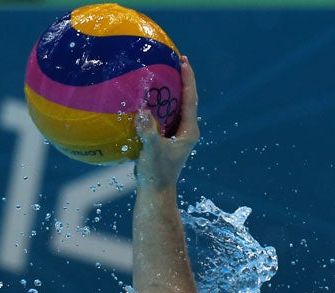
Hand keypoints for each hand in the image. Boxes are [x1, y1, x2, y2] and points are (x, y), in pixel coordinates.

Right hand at [135, 55, 199, 187]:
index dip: (188, 79)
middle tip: (174, 59)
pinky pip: (164, 115)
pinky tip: (145, 96)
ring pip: (175, 107)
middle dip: (182, 79)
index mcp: (189, 131)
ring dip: (170, 90)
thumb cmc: (156, 173)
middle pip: (186, 99)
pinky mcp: (167, 138)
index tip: (184, 61)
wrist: (156, 191)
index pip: (191, 99)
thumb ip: (148, 132)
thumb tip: (143, 112)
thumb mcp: (151, 151)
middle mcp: (186, 131)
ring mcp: (177, 134)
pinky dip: (157, 103)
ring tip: (161, 71)